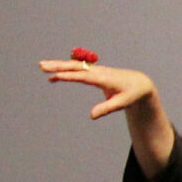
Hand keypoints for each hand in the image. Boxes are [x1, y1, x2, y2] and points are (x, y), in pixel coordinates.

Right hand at [40, 55, 156, 119]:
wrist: (139, 84)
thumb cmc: (132, 94)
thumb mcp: (122, 103)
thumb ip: (107, 108)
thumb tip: (91, 116)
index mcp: (104, 78)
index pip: (83, 76)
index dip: (69, 76)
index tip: (56, 76)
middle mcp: (98, 71)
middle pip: (75, 66)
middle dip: (58, 66)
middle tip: (42, 66)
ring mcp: (95, 70)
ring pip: (74, 66)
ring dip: (58, 65)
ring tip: (42, 66)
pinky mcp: (94, 72)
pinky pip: (77, 69)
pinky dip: (65, 70)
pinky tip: (54, 75)